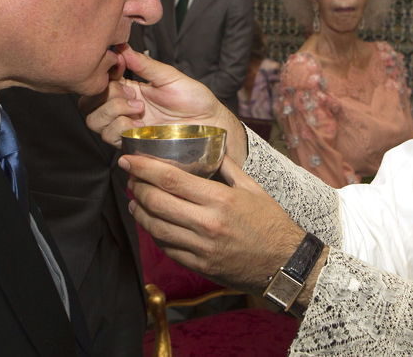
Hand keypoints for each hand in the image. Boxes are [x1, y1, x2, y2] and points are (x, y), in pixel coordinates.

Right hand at [82, 46, 247, 162]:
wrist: (209, 125)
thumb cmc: (195, 100)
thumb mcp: (170, 77)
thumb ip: (145, 65)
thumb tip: (122, 47)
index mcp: (131, 89)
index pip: (99, 82)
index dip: (101, 75)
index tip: (117, 69)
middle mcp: (123, 108)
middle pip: (88, 103)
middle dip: (103, 95)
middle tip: (131, 94)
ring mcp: (126, 126)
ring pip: (94, 121)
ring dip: (112, 111)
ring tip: (139, 108)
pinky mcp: (132, 143)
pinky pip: (110, 137)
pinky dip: (120, 127)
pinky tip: (139, 122)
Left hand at [122, 153, 302, 293]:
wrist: (284, 263)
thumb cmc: (270, 223)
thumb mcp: (253, 188)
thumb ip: (228, 166)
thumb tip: (209, 146)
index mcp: (220, 199)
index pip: (170, 180)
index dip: (144, 168)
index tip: (128, 159)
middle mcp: (207, 223)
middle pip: (156, 202)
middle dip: (136, 187)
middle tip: (131, 178)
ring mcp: (201, 247)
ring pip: (155, 227)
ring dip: (139, 211)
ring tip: (134, 200)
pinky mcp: (199, 265)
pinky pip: (166, 248)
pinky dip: (154, 233)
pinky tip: (152, 222)